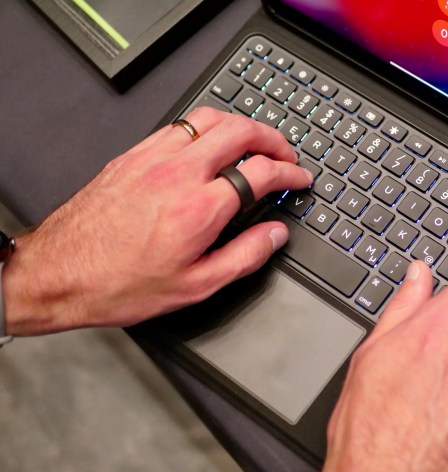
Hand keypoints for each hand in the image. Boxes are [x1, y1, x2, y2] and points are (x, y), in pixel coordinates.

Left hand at [4, 107, 311, 334]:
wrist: (59, 273)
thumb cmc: (120, 283)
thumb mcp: (196, 286)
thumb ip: (245, 256)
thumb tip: (275, 235)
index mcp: (200, 208)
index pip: (261, 171)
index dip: (290, 172)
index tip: (299, 179)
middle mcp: (178, 173)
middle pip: (240, 130)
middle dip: (273, 138)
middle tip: (286, 154)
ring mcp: (153, 158)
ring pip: (210, 118)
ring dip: (241, 125)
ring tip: (254, 142)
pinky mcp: (133, 155)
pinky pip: (179, 125)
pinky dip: (206, 127)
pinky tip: (209, 143)